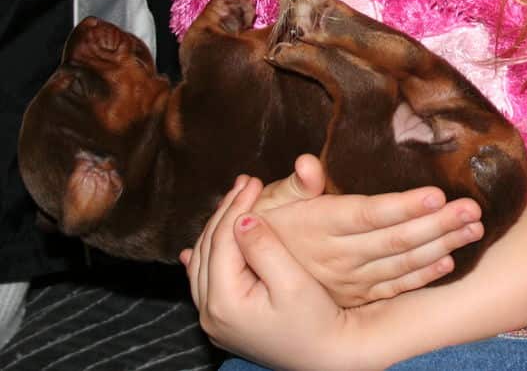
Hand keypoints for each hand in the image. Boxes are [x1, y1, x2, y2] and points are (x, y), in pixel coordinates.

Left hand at [180, 175, 358, 370]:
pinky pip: (204, 283)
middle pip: (209, 247)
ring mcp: (214, 320)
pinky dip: (204, 259)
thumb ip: (265, 248)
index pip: (223, 239)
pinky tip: (193, 252)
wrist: (327, 359)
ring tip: (234, 200)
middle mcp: (210, 313)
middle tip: (245, 182)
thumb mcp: (293, 282)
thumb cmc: (316, 321)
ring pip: (203, 262)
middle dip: (226, 211)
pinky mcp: (223, 322)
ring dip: (217, 228)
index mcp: (225, 302)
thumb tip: (243, 219)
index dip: (237, 205)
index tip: (255, 180)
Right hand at [254, 155, 483, 306]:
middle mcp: (340, 255)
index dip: (404, 207)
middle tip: (473, 209)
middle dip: (438, 224)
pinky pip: (395, 288)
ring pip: (403, 264)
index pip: (370, 214)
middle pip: (396, 240)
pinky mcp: (356, 296)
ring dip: (442, 246)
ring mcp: (351, 280)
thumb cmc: (265, 226)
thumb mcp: (268, 202)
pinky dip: (423, 275)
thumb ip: (293, 184)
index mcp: (322, 225)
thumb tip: (307, 163)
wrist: (250, 279)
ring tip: (474, 229)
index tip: (437, 194)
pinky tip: (449, 262)